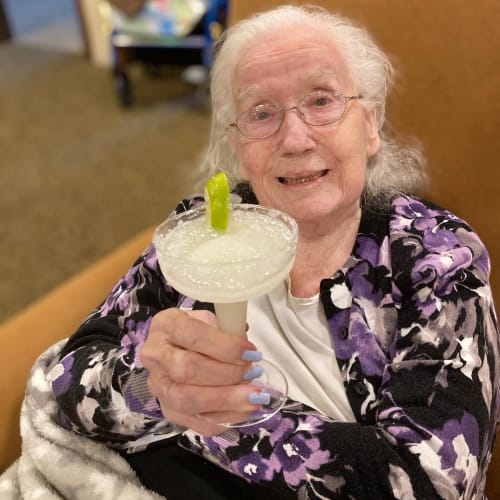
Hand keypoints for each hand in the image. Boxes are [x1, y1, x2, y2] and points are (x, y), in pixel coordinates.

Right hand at [141, 308, 263, 434]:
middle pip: (187, 369)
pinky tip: (244, 410)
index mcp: (166, 325)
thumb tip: (248, 353)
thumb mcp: (212, 320)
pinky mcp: (167, 410)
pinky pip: (194, 422)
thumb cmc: (200, 332)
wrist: (178, 348)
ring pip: (187, 399)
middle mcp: (155, 355)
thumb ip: (228, 331)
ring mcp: (158, 386)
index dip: (226, 347)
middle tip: (253, 374)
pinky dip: (224, 418)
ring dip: (226, 400)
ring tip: (253, 397)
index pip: (193, 335)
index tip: (251, 353)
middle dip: (226, 374)